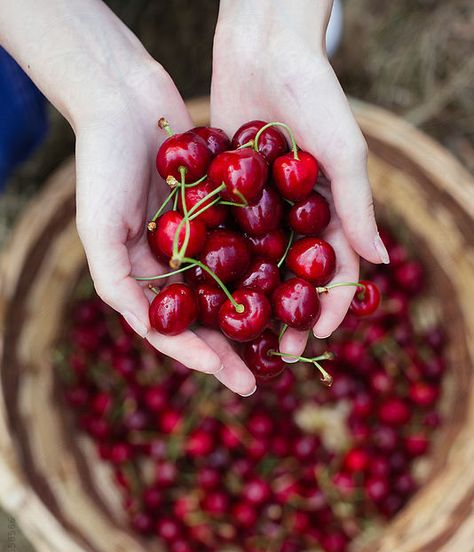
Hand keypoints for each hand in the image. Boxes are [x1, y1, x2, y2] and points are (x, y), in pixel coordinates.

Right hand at [75, 62, 256, 394]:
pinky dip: (268, 266)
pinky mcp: (224, 211)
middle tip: (263, 378)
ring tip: (284, 342)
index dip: (200, 355)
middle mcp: (174, 265)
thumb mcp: (98, 229)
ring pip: (233, 288)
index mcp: (144, 277)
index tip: (228, 374)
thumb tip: (150, 334)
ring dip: (257, 316)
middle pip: (208, 317)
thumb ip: (117, 284)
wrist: (125, 99)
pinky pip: (249, 244)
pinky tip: (295, 285)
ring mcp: (201, 239)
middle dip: (233, 349)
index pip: (173, 329)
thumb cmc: (102, 166)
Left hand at [211, 0, 388, 357]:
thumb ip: (357, 206)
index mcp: (328, 209)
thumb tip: (380, 263)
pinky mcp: (226, 192)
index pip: (333, 267)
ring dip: (252, 299)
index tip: (318, 335)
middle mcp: (294, 214)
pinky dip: (217, 262)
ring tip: (241, 333)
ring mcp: (259, 206)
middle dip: (288, 312)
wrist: (263, 47)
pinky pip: (223, 234)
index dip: (329, 303)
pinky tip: (205, 293)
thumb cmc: (315, 95)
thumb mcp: (342, 152)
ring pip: (256, 263)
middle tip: (279, 348)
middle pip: (292, 275)